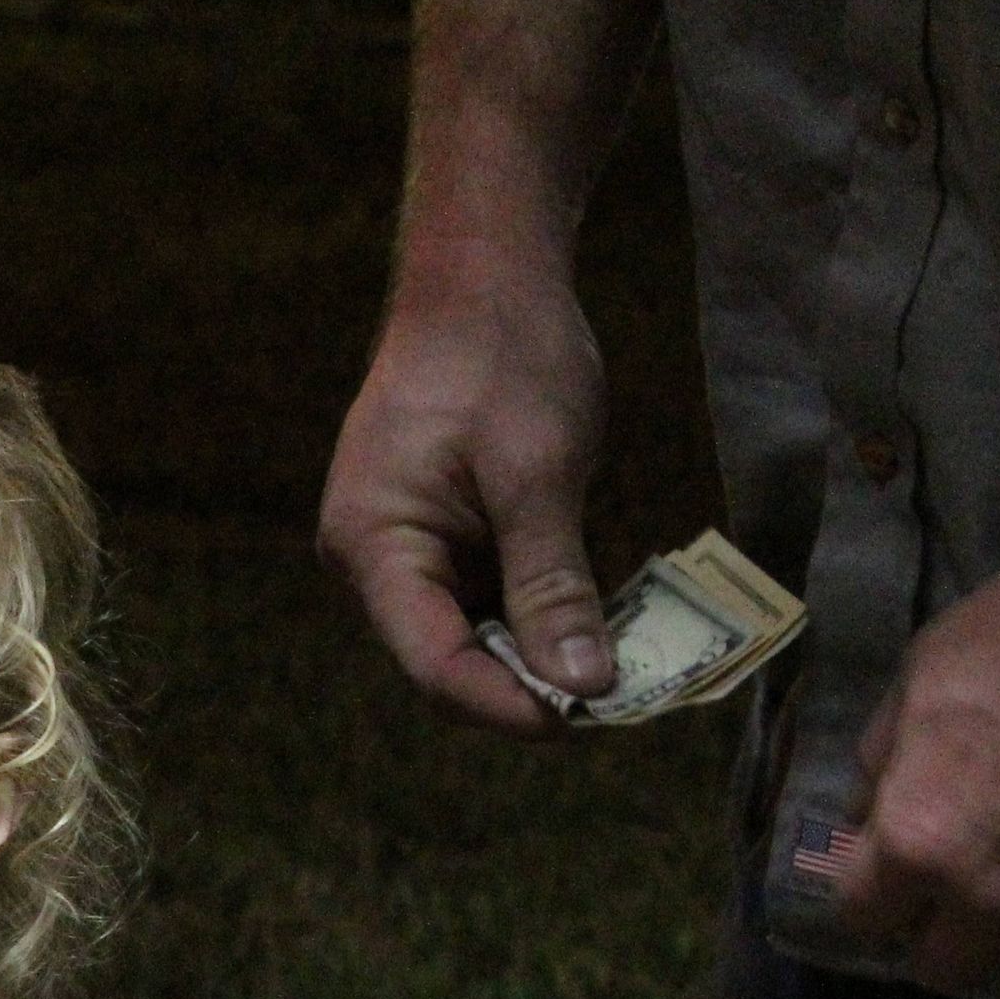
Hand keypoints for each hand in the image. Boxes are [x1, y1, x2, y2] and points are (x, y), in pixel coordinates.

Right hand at [321, 263, 613, 731]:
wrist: (482, 279)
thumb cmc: (501, 357)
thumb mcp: (538, 470)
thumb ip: (552, 583)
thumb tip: (582, 686)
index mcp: (373, 547)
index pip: (433, 664)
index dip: (507, 704)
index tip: (588, 719)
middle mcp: (377, 565)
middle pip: (449, 663)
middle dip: (531, 687)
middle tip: (624, 701)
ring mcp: (408, 555)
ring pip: (474, 638)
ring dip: (544, 655)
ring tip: (625, 665)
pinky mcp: (444, 541)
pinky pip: (489, 602)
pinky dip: (545, 617)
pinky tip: (605, 623)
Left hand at [833, 535, 999, 998]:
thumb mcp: (924, 674)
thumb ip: (886, 756)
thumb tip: (866, 808)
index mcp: (919, 839)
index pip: (862, 917)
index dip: (874, 895)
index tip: (891, 877)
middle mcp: (992, 897)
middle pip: (943, 966)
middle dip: (943, 932)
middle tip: (964, 893)